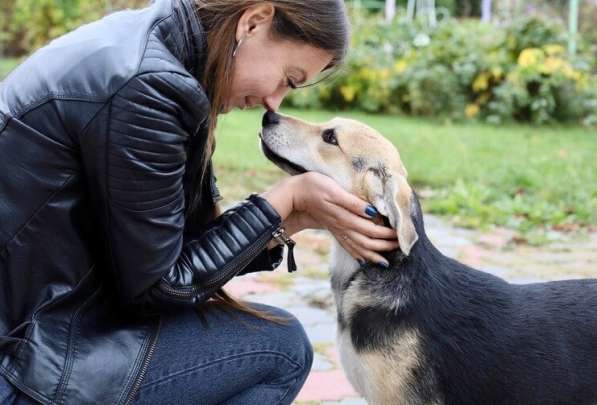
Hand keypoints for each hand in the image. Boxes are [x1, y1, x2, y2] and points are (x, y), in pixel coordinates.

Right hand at [263, 172, 397, 264]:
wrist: (295, 194)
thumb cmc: (315, 186)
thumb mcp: (335, 190)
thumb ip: (353, 203)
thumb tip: (372, 212)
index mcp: (346, 217)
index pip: (372, 229)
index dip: (387, 234)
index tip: (400, 235)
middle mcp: (343, 226)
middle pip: (367, 241)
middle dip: (384, 246)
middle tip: (399, 246)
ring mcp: (337, 230)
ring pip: (358, 247)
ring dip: (373, 254)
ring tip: (385, 261)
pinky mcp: (333, 229)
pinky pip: (347, 246)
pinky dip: (357, 254)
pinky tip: (363, 259)